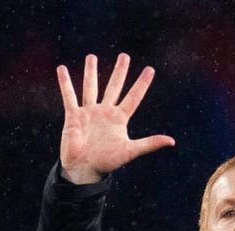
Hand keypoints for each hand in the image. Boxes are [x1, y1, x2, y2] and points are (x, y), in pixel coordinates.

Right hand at [56, 53, 174, 183]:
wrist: (84, 170)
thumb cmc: (107, 162)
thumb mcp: (130, 151)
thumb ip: (149, 143)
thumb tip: (172, 141)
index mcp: (120, 119)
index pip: (134, 96)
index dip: (142, 83)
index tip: (150, 69)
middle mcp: (105, 112)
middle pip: (114, 87)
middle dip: (119, 71)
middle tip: (125, 55)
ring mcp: (89, 113)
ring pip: (91, 87)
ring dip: (91, 72)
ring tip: (92, 56)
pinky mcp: (73, 116)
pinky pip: (69, 96)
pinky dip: (65, 83)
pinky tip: (62, 69)